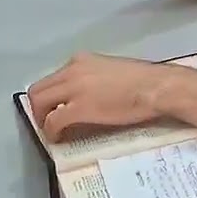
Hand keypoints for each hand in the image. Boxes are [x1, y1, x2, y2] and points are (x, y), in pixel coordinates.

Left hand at [27, 53, 171, 140]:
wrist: (157, 88)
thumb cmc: (144, 81)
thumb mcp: (113, 71)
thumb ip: (96, 78)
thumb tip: (91, 94)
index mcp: (82, 60)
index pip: (54, 77)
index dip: (52, 96)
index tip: (58, 107)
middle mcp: (72, 70)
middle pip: (38, 90)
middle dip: (39, 108)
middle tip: (49, 121)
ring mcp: (74, 89)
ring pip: (39, 103)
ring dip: (42, 119)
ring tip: (53, 130)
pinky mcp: (78, 108)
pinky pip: (52, 121)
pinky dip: (51, 131)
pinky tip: (59, 137)